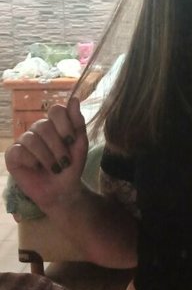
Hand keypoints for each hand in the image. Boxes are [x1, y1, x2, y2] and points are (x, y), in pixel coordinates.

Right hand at [5, 97, 88, 211]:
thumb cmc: (71, 167)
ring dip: (47, 157)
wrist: (63, 191)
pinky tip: (36, 168)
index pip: (56, 110)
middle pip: (43, 126)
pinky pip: (18, 151)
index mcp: (54, 124)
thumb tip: (75, 99)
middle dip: (57, 147)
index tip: (71, 141)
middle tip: (64, 161)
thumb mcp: (79, 145)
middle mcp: (37, 130)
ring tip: (54, 168)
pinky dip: (31, 161)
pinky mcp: (13, 155)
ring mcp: (23, 141)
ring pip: (31, 139)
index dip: (64, 125)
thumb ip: (77, 122)